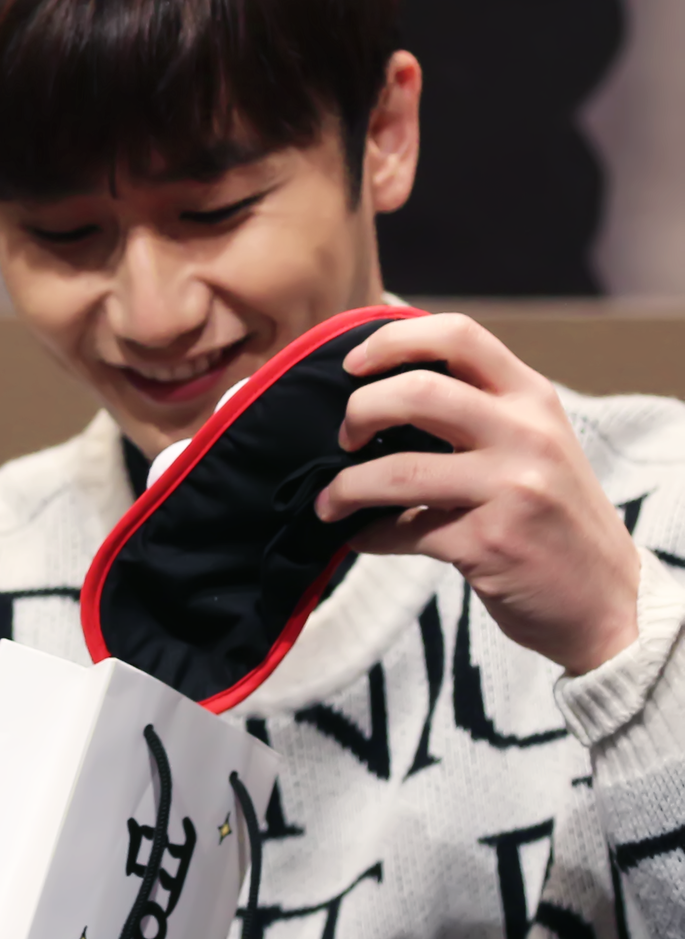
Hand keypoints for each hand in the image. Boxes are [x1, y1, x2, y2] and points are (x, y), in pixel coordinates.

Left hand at [315, 314, 639, 674]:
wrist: (610, 603)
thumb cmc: (557, 520)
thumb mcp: (537, 446)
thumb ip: (480, 412)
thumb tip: (383, 392)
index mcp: (533, 398)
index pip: (458, 334)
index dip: (393, 339)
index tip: (353, 363)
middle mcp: (526, 434)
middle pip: (418, 391)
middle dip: (360, 411)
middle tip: (344, 438)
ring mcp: (511, 488)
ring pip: (399, 470)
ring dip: (347, 486)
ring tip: (329, 501)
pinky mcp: (490, 542)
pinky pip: (405, 531)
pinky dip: (370, 536)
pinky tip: (361, 538)